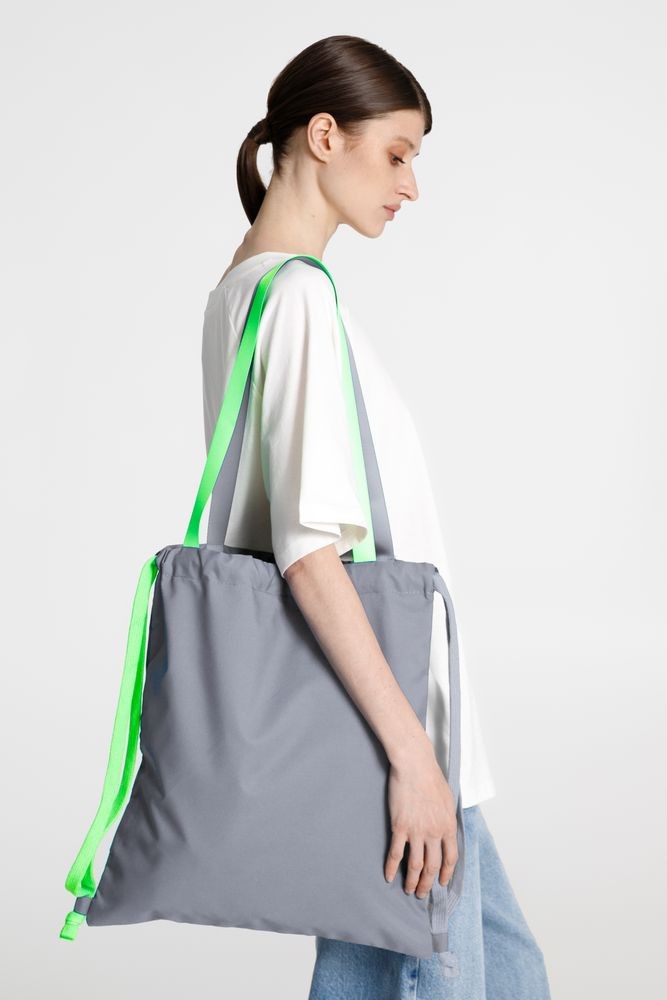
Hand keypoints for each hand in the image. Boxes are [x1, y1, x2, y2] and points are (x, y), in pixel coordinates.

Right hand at [384, 740, 458, 898]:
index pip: (450, 858)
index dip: (446, 873)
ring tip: (408, 890)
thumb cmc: (431, 778)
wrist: (415, 765)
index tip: (441, 882)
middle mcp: (434, 833)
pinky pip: (396, 853)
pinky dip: (391, 867)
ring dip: (412, 881)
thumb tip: (446, 829)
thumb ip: (447, 818)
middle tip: (422, 894)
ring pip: (415, 865)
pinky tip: (388, 876)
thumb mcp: (447, 800)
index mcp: (448, 826)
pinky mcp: (400, 827)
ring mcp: (416, 831)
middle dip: (427, 884)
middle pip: (432, 866)